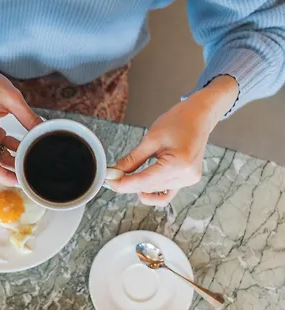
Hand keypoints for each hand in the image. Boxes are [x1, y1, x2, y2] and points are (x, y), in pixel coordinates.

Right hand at [0, 43, 41, 184]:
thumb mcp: (12, 98)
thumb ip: (28, 117)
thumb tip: (44, 131)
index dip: (2, 177)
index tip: (19, 180)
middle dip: (12, 172)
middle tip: (32, 174)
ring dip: (15, 161)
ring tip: (33, 161)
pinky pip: (0, 150)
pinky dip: (13, 150)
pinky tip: (27, 147)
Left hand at [110, 75, 238, 205]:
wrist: (200, 116)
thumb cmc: (178, 121)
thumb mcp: (151, 139)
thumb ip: (132, 159)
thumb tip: (115, 172)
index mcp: (178, 164)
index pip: (144, 181)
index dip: (124, 184)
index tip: (109, 182)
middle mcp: (186, 176)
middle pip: (149, 188)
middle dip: (128, 184)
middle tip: (113, 176)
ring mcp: (188, 180)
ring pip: (155, 192)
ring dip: (140, 186)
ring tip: (128, 174)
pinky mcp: (187, 180)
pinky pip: (166, 193)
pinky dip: (152, 191)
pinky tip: (142, 183)